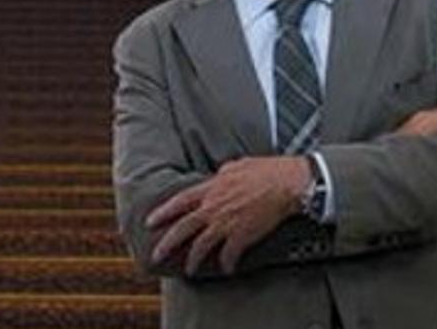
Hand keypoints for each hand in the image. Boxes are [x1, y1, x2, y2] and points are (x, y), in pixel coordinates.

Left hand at [145, 156, 312, 274]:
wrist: (287, 183)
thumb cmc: (266, 170)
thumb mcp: (236, 165)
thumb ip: (222, 174)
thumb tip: (217, 176)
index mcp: (210, 188)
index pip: (179, 201)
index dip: (163, 212)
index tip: (150, 222)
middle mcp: (213, 207)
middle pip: (183, 228)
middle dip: (167, 243)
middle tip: (155, 255)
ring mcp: (226, 223)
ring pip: (202, 245)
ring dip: (193, 260)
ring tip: (189, 270)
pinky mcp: (242, 236)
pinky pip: (229, 254)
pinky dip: (226, 263)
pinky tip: (226, 269)